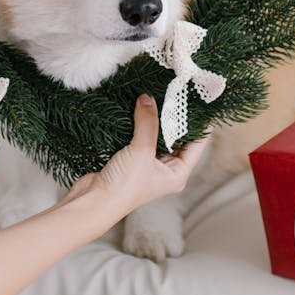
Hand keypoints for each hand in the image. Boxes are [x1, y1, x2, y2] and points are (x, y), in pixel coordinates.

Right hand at [65, 94, 209, 218]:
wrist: (93, 201)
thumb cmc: (123, 186)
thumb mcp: (141, 151)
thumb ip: (147, 122)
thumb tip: (148, 99)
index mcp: (177, 174)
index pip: (197, 144)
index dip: (200, 123)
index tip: (201, 102)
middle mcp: (165, 170)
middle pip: (177, 138)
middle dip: (175, 118)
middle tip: (176, 93)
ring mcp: (148, 165)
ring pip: (157, 136)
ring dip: (156, 119)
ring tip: (158, 96)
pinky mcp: (131, 160)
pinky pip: (140, 137)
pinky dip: (140, 124)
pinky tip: (138, 108)